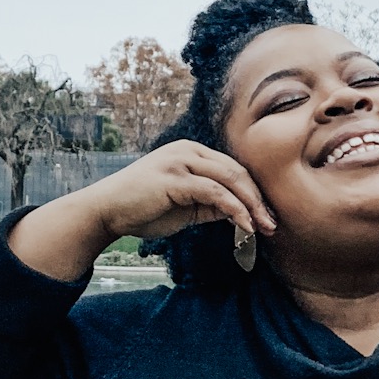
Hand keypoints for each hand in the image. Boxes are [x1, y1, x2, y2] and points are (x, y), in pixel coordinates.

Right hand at [7, 142, 275, 281]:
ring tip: (264, 228)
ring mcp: (180, 161)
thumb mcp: (183, 208)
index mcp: (190, 152)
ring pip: (230, 178)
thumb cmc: (141, 210)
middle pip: (236, 170)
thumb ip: (209, 205)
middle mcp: (187, 150)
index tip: (266, 216)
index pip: (232, 168)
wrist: (105, 211)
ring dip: (251, 205)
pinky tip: (245, 225)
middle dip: (258, 198)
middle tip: (273, 224)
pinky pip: (214, 191)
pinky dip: (234, 208)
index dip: (253, 191)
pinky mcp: (174, 177)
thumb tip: (239, 214)